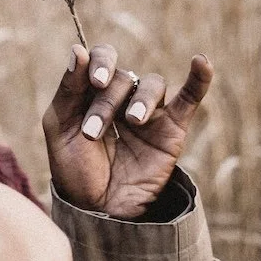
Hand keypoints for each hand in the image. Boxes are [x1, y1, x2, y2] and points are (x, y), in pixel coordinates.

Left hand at [42, 44, 212, 217]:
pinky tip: (201, 61)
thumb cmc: (74, 170)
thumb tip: (77, 50)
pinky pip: (189, 98)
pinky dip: (198, 80)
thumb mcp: (59, 128)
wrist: (98, 210)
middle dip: (106, 102)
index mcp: (92, 92)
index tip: (95, 81)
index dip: (100, 62)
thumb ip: (68, 90)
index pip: (101, 58)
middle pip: (123, 78)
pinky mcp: (171, 130)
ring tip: (133, 122)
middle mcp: (121, 97)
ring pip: (152, 85)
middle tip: (93, 133)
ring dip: (142, 99)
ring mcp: (148, 113)